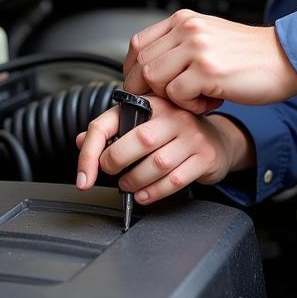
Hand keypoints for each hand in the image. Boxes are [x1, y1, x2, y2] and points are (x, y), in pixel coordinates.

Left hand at [75, 95, 253, 205]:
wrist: (216, 139)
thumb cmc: (174, 131)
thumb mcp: (141, 123)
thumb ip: (111, 131)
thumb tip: (79, 141)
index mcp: (147, 103)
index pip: (107, 124)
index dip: (89, 153)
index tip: (84, 178)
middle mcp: (171, 115)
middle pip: (137, 141)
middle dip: (116, 165)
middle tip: (113, 175)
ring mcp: (190, 135)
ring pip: (157, 164)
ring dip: (135, 182)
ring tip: (129, 186)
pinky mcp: (204, 156)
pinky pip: (174, 180)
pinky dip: (154, 192)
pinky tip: (145, 194)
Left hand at [122, 9, 296, 114]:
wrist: (287, 59)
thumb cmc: (250, 55)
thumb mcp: (208, 38)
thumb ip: (179, 47)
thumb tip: (147, 70)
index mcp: (184, 20)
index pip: (138, 44)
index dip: (133, 70)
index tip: (143, 86)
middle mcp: (187, 29)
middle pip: (141, 64)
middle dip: (148, 90)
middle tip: (170, 100)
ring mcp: (196, 48)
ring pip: (154, 79)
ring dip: (170, 97)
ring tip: (196, 98)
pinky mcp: (207, 70)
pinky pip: (177, 94)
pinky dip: (189, 106)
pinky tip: (210, 101)